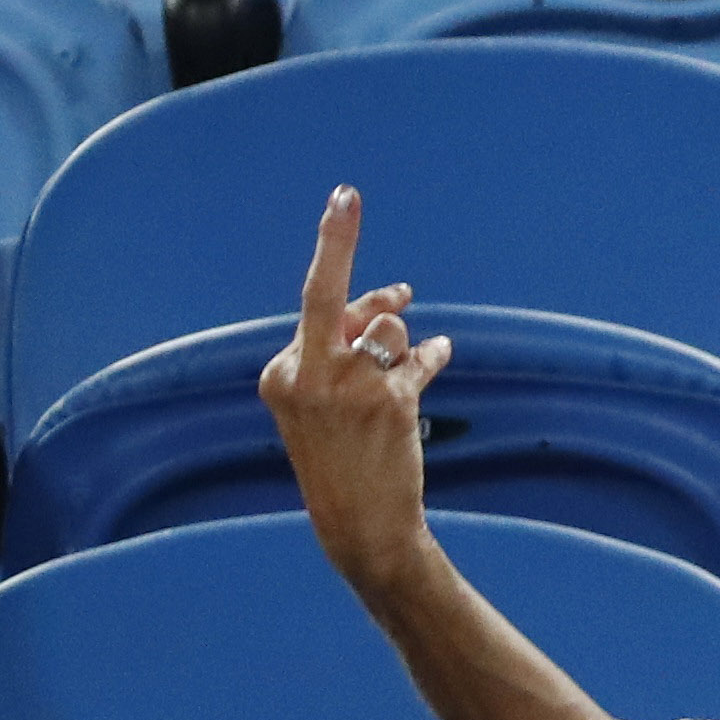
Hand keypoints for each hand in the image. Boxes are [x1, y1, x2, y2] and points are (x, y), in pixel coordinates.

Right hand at [257, 185, 453, 596]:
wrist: (360, 524)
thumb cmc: (342, 461)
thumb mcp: (327, 405)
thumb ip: (349, 349)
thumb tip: (395, 300)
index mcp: (279, 375)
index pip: (315, 309)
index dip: (345, 272)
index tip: (344, 202)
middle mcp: (307, 374)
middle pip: (326, 293)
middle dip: (337, 239)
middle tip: (345, 195)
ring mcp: (349, 387)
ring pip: (387, 329)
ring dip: (401, 341)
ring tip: (398, 371)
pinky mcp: (390, 400)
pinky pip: (421, 358)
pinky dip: (433, 356)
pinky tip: (440, 355)